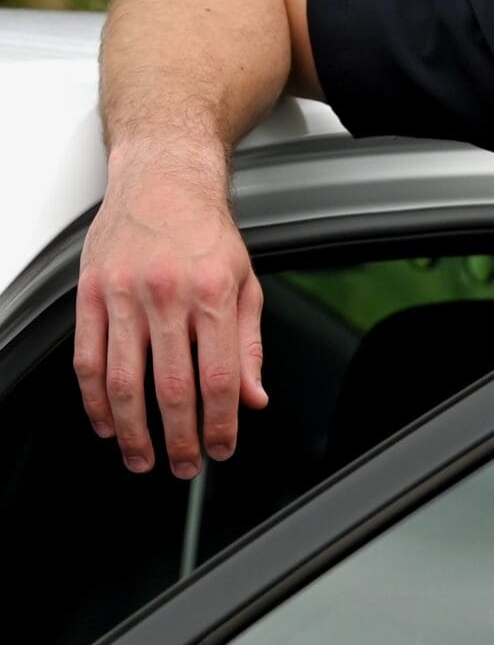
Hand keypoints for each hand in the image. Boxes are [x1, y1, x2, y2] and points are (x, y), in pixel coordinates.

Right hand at [74, 150, 266, 475]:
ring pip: (123, 381)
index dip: (219, 425)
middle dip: (178, 439)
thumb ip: (250, 345)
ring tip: (141, 458)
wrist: (162, 178)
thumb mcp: (247, 283)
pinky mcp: (91, 293)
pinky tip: (106, 422)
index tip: (220, 450)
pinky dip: (95, 399)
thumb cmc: (206, 231)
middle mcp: (168, 294)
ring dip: (132, 431)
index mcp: (214, 294)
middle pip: (171, 388)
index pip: (219, 378)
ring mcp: (124, 294)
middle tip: (184, 466)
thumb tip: (254, 399)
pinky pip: (88, 357)